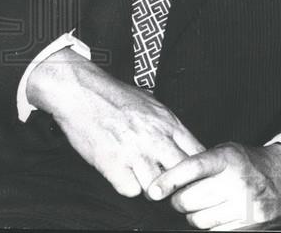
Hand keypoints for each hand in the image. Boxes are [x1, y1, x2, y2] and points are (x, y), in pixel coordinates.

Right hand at [25, 47, 205, 196]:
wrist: (82, 92)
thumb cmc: (116, 96)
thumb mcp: (154, 105)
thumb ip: (169, 126)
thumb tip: (183, 143)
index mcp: (169, 123)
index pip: (198, 153)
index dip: (197, 168)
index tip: (191, 174)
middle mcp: (155, 138)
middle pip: (182, 173)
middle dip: (178, 182)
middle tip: (169, 184)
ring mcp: (134, 151)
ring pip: (157, 187)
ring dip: (151, 188)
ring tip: (143, 178)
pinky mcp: (112, 163)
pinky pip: (130, 189)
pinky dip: (127, 186)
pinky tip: (124, 175)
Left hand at [147, 142, 280, 229]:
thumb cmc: (249, 163)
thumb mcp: (226, 153)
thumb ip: (200, 165)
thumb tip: (165, 183)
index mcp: (229, 158)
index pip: (193, 168)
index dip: (169, 180)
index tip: (154, 191)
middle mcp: (237, 180)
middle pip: (188, 200)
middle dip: (181, 201)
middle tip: (187, 196)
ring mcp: (245, 203)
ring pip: (198, 220)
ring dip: (196, 215)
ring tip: (210, 203)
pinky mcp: (250, 222)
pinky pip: (215, 231)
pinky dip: (213, 225)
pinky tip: (222, 213)